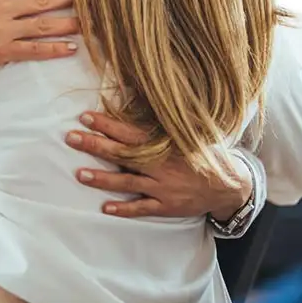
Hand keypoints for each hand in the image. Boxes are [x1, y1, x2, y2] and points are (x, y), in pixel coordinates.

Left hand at [67, 111, 252, 219]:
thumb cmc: (204, 154)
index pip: (130, 132)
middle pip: (123, 154)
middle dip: (95, 145)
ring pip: (128, 183)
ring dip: (102, 179)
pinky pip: (143, 209)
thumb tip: (141, 93)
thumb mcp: (189, 132)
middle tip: (71, 138)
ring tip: (79, 174)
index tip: (85, 117)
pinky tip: (105, 208)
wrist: (230, 186)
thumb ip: (164, 120)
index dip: (107, 124)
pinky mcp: (167, 207)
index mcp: (165, 145)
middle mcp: (162, 165)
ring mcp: (163, 187)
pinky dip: (124, 209)